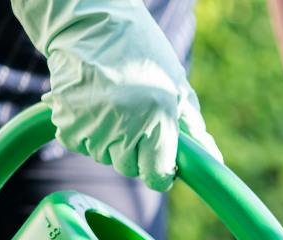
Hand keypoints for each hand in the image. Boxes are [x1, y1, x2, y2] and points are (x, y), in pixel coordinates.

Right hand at [10, 0, 220, 190]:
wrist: (89, 20)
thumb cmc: (141, 53)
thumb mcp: (176, 87)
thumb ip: (194, 129)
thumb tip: (215, 161)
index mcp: (158, 118)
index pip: (156, 177)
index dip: (159, 171)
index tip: (159, 161)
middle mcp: (126, 124)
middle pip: (129, 168)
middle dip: (133, 152)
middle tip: (132, 117)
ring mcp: (94, 123)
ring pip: (104, 156)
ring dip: (108, 139)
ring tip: (111, 104)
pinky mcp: (67, 120)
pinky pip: (78, 143)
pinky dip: (84, 130)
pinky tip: (91, 103)